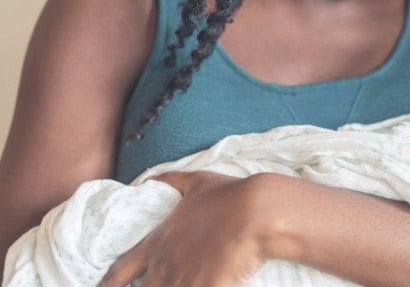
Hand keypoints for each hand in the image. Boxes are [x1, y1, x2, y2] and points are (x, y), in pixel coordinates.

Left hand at [98, 171, 265, 286]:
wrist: (256, 212)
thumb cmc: (229, 196)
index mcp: (159, 240)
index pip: (122, 268)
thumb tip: (149, 178)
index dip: (108, 283)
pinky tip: (206, 286)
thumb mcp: (197, 181)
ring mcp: (184, 280)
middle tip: (152, 285)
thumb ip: (171, 180)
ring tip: (183, 283)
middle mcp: (165, 264)